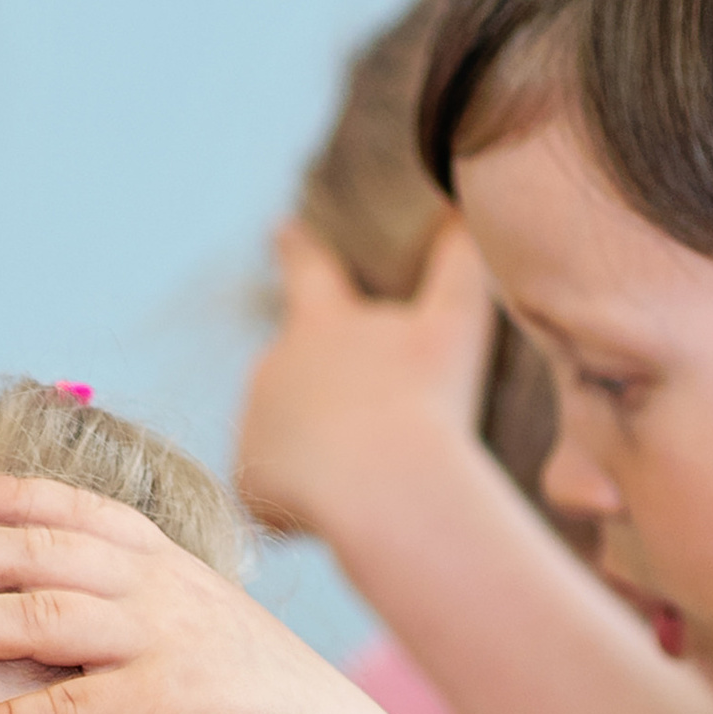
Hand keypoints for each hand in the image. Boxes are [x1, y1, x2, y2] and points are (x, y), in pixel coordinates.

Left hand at [0, 470, 400, 713]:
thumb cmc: (266, 705)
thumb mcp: (210, 629)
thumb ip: (149, 608)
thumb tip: (88, 610)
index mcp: (168, 563)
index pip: (71, 509)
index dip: (3, 496)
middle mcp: (158, 589)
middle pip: (31, 553)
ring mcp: (159, 644)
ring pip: (33, 617)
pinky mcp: (158, 709)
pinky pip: (59, 709)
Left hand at [238, 217, 500, 544]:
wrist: (388, 486)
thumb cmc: (427, 402)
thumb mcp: (457, 324)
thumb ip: (459, 261)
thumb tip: (464, 205)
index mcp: (322, 321)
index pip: (308, 270)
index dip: (298, 248)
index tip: (280, 229)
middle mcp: (273, 365)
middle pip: (301, 377)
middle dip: (329, 400)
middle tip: (376, 429)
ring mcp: (254, 424)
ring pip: (293, 442)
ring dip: (323, 456)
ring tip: (370, 476)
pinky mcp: (248, 479)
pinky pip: (279, 495)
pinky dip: (309, 504)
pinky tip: (341, 508)